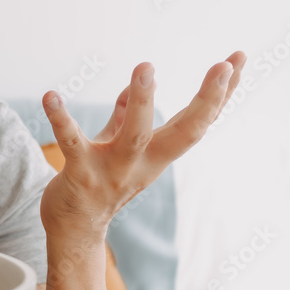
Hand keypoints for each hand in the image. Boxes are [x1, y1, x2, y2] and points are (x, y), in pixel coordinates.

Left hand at [40, 51, 246, 239]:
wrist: (74, 231)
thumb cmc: (98, 184)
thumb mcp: (117, 147)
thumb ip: (123, 117)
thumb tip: (137, 84)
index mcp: (158, 155)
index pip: (199, 121)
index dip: (222, 94)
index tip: (239, 58)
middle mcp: (143, 164)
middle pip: (185, 132)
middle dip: (207, 100)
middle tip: (222, 67)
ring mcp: (113, 172)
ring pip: (134, 136)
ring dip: (142, 102)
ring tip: (147, 67)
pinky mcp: (80, 175)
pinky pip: (71, 142)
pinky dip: (60, 118)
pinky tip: (51, 95)